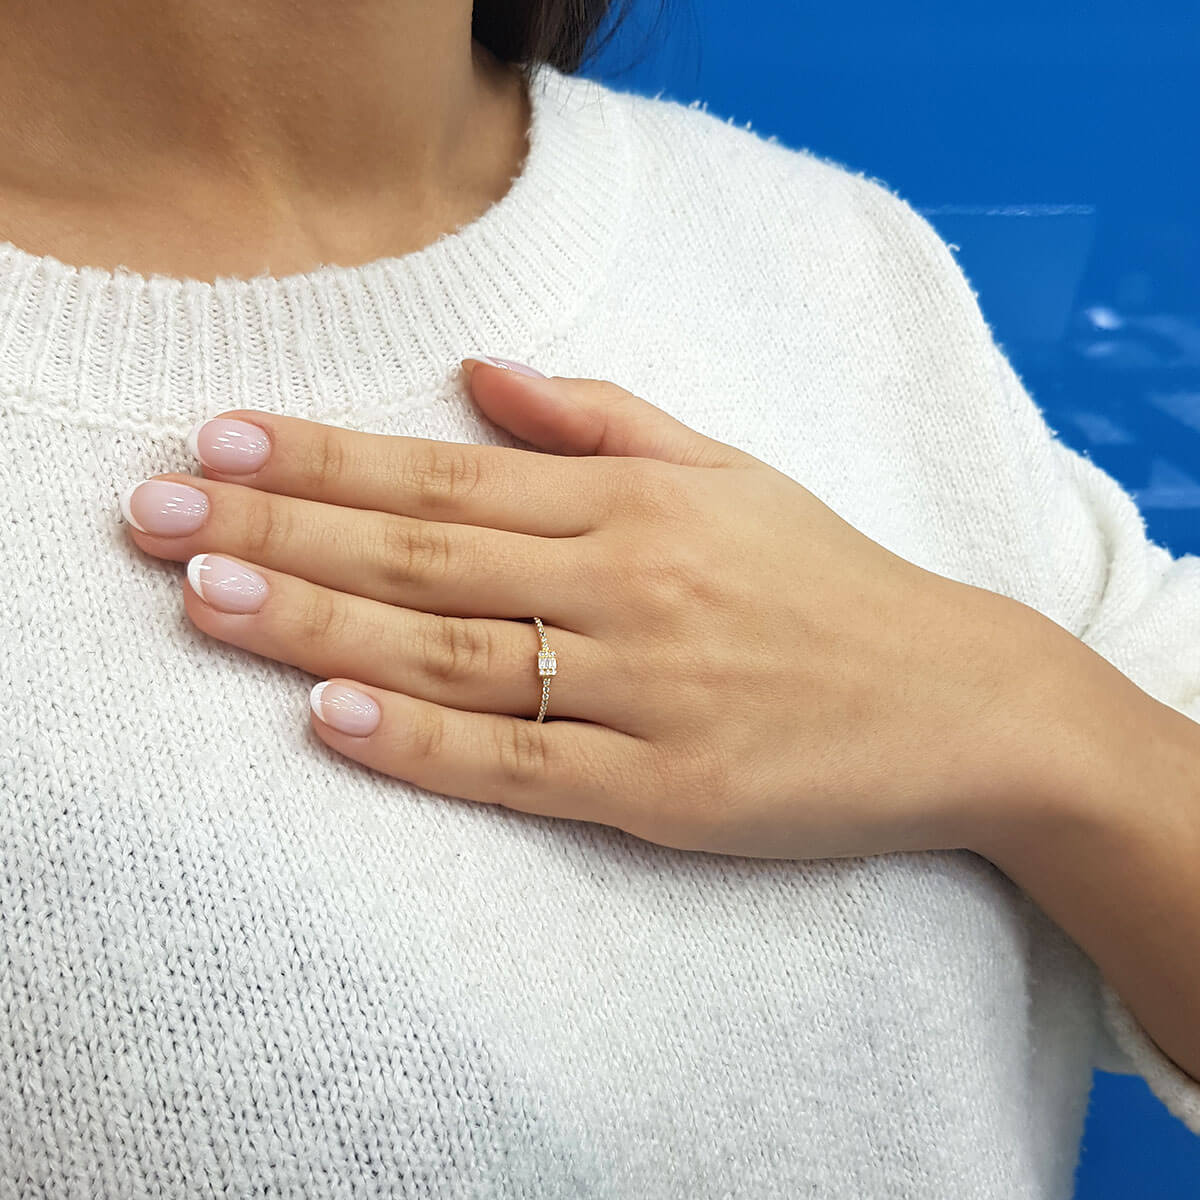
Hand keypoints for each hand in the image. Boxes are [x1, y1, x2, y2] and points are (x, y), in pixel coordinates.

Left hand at [118, 358, 1036, 859]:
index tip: (218, 443)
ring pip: (451, 654)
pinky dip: (423, 744)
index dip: (324, 459)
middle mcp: (629, 587)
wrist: (958, 699)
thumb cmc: (831, 581)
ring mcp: (644, 693)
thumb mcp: (729, 473)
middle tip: (156, 517)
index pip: (446, 473)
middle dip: (278, 534)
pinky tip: (333, 717)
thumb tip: (481, 373)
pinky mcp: (665, 792)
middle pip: (423, 555)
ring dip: (318, 627)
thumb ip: (601, 420)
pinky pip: (520, 765)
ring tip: (203, 602)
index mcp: (637, 506)